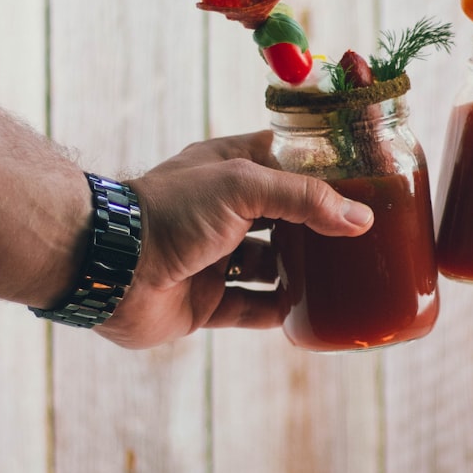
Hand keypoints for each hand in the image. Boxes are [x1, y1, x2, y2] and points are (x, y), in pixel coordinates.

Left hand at [97, 131, 373, 348]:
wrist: (110, 266)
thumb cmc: (170, 210)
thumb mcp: (244, 186)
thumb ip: (305, 199)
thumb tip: (361, 218)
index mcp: (229, 169)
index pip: (285, 159)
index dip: (321, 167)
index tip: (362, 177)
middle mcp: (222, 211)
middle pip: (283, 215)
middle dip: (319, 225)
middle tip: (362, 234)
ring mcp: (213, 257)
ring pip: (269, 263)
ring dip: (301, 270)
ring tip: (343, 275)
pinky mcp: (204, 300)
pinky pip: (250, 308)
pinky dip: (277, 311)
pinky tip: (308, 313)